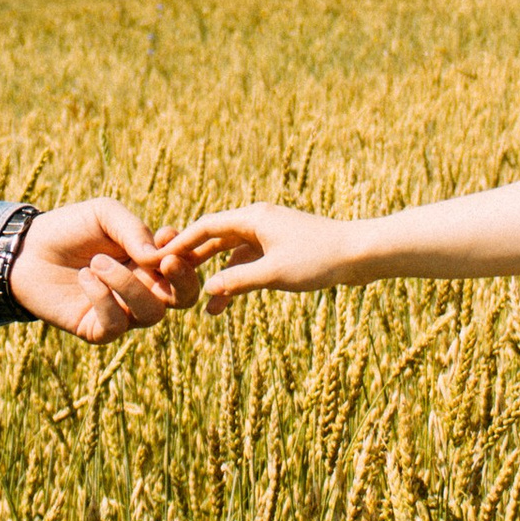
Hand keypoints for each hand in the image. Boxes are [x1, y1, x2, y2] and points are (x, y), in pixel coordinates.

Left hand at [10, 197, 193, 343]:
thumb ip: (134, 230)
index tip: (168, 236)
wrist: (25, 249)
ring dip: (128, 285)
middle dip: (182, 281)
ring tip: (97, 262)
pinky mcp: (97, 329)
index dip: (187, 255)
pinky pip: (116, 325)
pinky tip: (86, 277)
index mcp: (151, 261)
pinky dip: (103, 298)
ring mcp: (122, 312)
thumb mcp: (104, 214)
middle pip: (184, 298)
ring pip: (152, 313)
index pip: (187, 265)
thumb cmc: (68, 228)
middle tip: (164, 263)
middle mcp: (144, 289)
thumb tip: (158, 258)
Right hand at [158, 203, 363, 303]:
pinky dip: (237, 280)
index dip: (181, 242)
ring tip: (195, 301)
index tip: (159, 258)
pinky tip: (225, 302)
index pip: (206, 226)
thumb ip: (238, 281)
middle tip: (169, 278)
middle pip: (215, 238)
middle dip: (193, 259)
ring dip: (215, 275)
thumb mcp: (274, 273)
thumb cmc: (319, 259)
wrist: (360, 254)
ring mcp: (269, 236)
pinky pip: (249, 263)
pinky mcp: (281, 249)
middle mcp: (258, 222)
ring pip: (231, 254)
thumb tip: (208, 290)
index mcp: (253, 218)